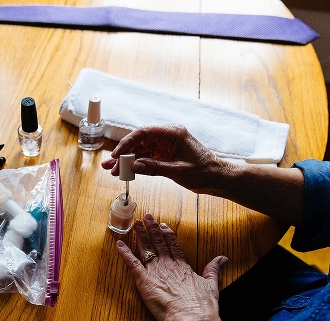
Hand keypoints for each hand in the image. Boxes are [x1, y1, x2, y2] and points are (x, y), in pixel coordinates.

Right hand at [101, 124, 233, 192]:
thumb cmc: (204, 172)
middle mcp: (168, 135)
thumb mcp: (178, 171)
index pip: (144, 133)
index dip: (127, 143)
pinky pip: (147, 157)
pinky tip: (126, 171)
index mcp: (173, 132)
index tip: (117, 155)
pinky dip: (136, 164)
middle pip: (139, 141)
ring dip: (128, 160)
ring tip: (113, 171)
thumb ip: (154, 168)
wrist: (218, 178)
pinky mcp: (166, 154)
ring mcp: (166, 145)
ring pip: (141, 150)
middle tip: (111, 166)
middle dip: (124, 154)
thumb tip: (133, 167)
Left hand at [116, 214, 226, 320]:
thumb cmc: (202, 306)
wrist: (192, 318)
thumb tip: (222, 258)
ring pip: (146, 249)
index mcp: (183, 266)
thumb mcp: (212, 285)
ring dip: (140, 236)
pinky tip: (119, 244)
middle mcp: (168, 266)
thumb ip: (213, 269)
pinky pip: (132, 264)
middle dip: (152, 229)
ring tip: (135, 224)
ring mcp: (156, 272)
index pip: (173, 246)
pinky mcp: (144, 281)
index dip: (167, 235)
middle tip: (147, 217)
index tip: (163, 225)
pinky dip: (124, 254)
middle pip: (158, 243)